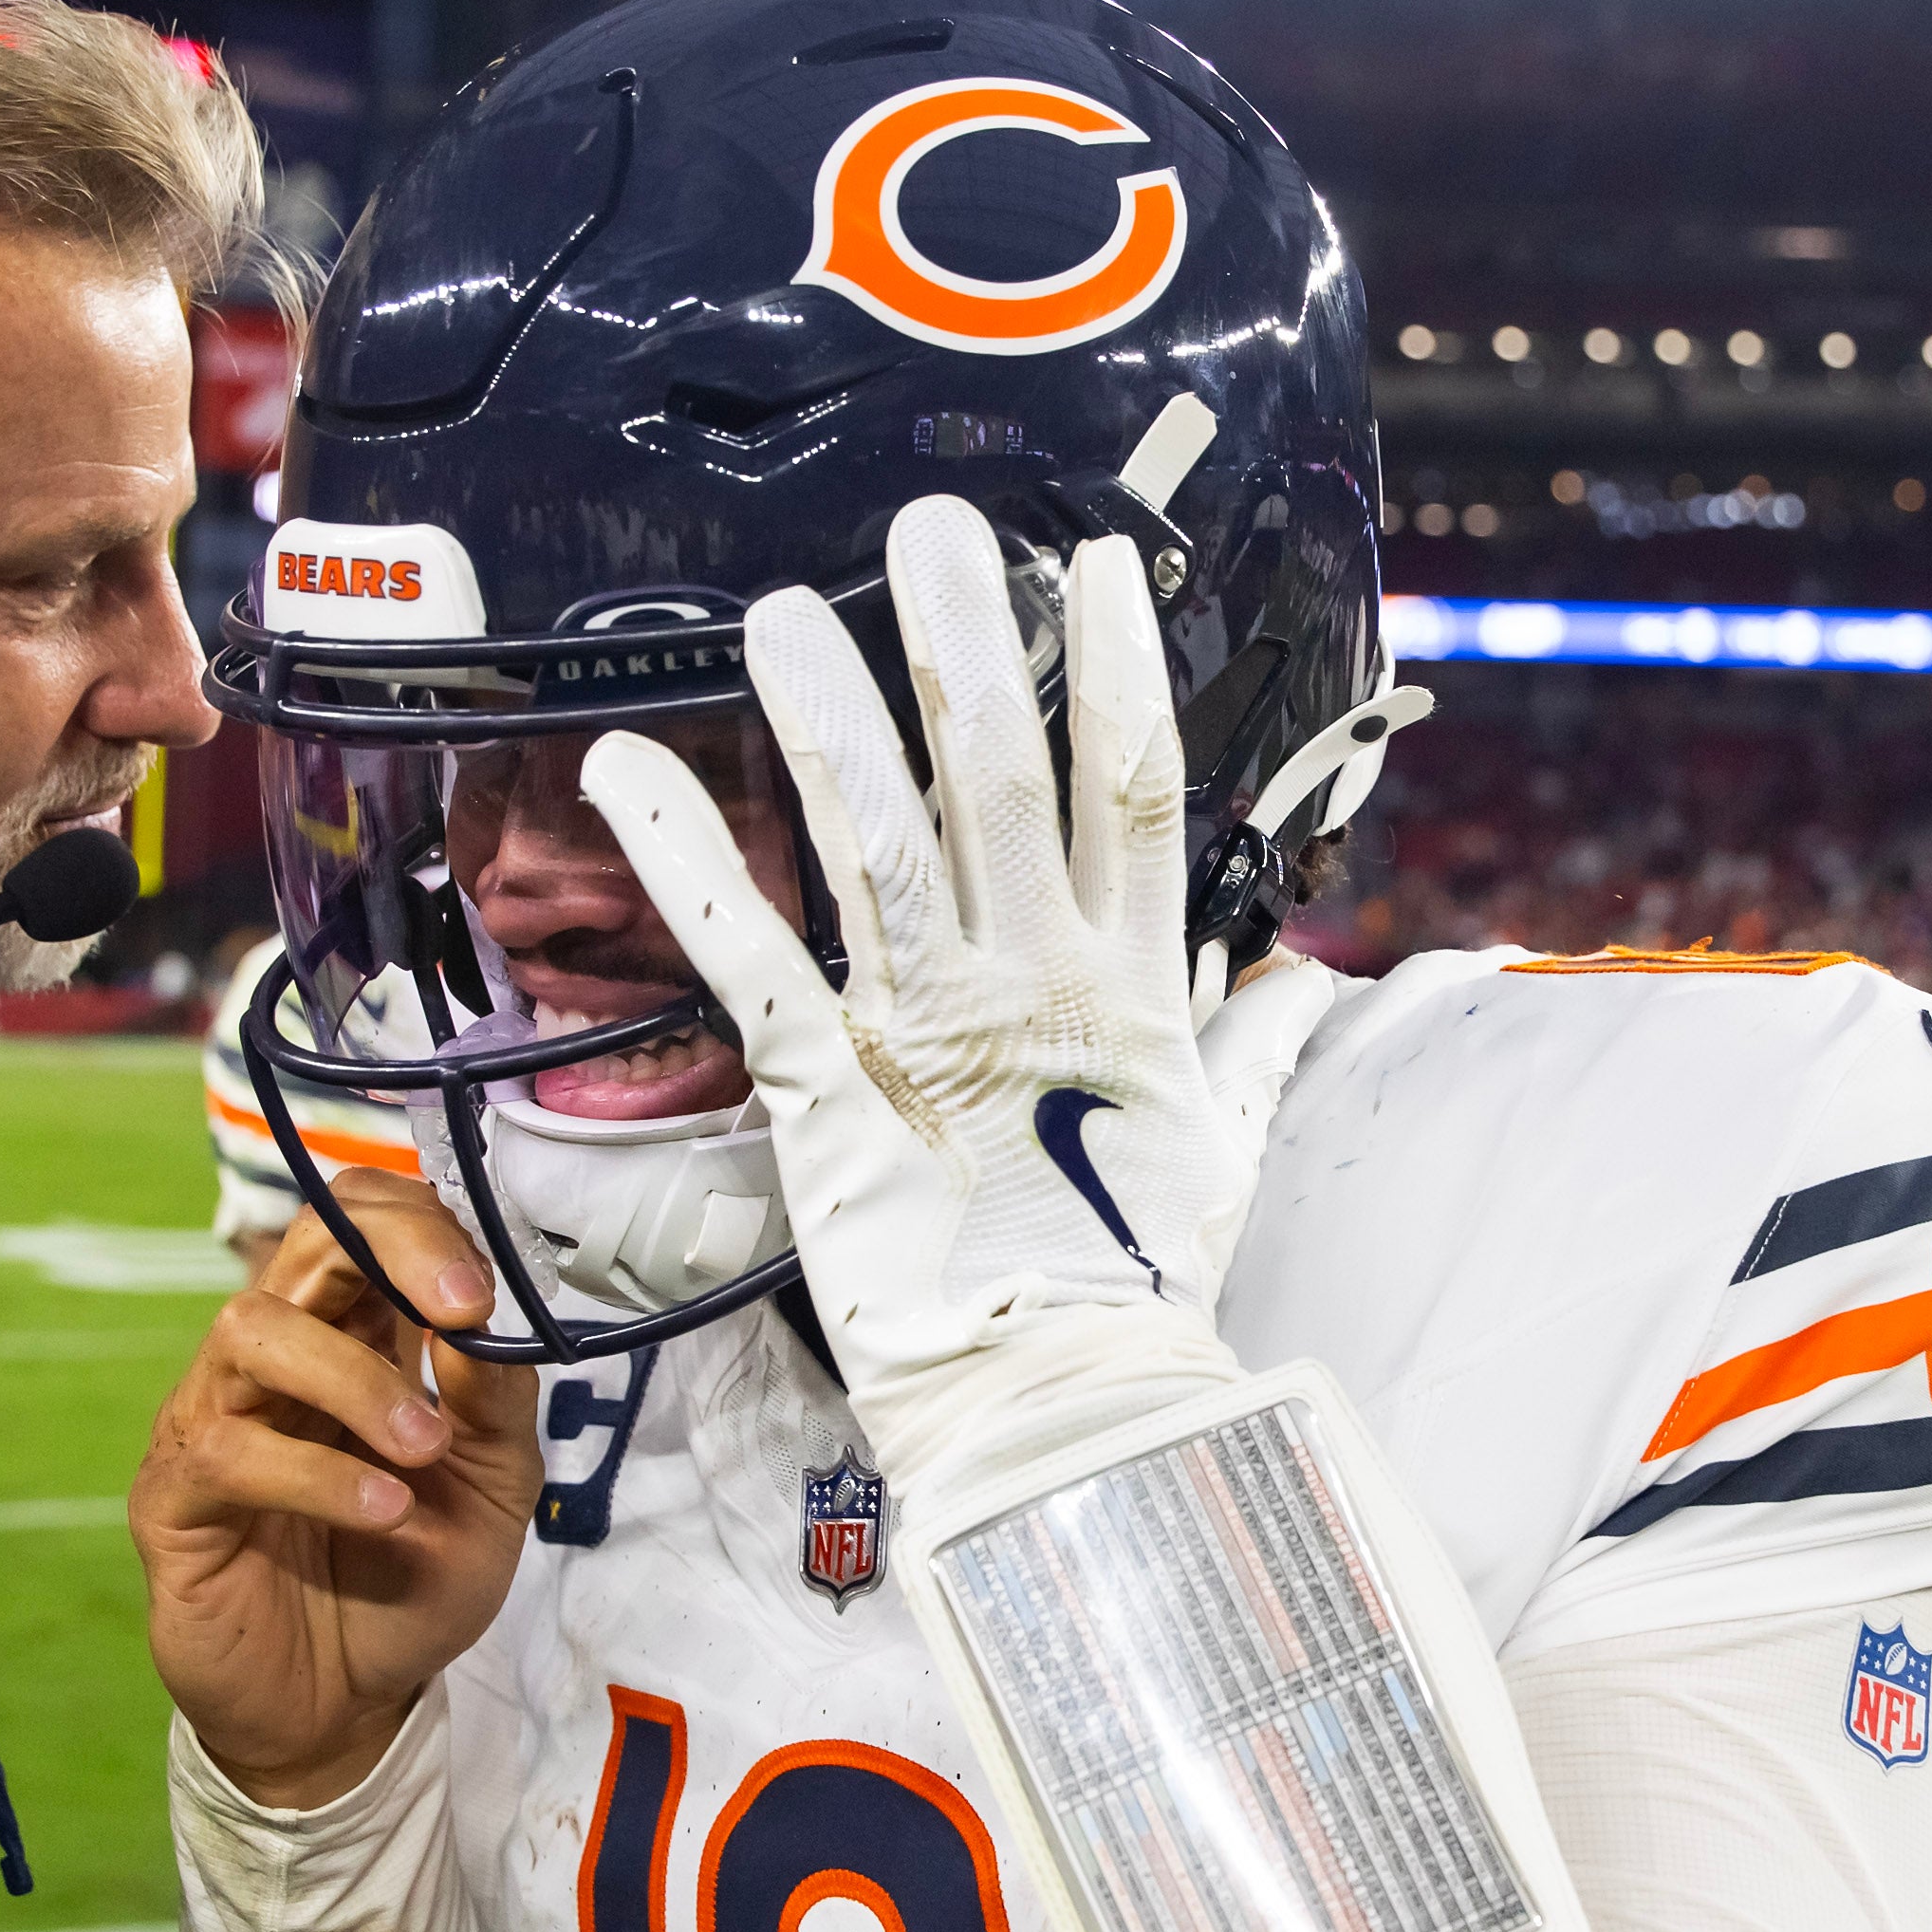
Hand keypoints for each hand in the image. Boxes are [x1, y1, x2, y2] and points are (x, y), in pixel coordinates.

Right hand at [133, 1178, 544, 1808]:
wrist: (347, 1707)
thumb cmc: (409, 1581)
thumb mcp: (492, 1486)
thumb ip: (494, 1396)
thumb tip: (485, 1310)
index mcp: (356, 1337)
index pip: (366, 1222)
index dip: (424, 1227)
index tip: (482, 1289)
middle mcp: (277, 1358)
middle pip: (306, 1240)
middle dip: (391, 1254)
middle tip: (459, 1310)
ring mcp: (215, 1418)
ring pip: (255, 1330)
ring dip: (356, 1381)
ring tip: (422, 1452)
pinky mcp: (175, 1497)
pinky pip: (228, 1451)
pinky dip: (318, 1475)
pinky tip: (383, 1512)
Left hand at [584, 500, 1249, 1491]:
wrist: (1055, 1404)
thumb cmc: (1133, 1280)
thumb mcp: (1219, 1148)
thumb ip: (1252, 1044)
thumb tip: (1307, 981)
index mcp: (1130, 984)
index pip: (1133, 789)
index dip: (1119, 670)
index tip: (1097, 565)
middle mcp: (1031, 981)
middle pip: (1002, 779)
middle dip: (967, 646)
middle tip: (935, 527)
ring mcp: (926, 1027)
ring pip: (877, 840)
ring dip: (828, 717)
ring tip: (782, 608)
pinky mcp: (824, 1087)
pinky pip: (746, 952)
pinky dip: (682, 858)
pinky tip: (625, 766)